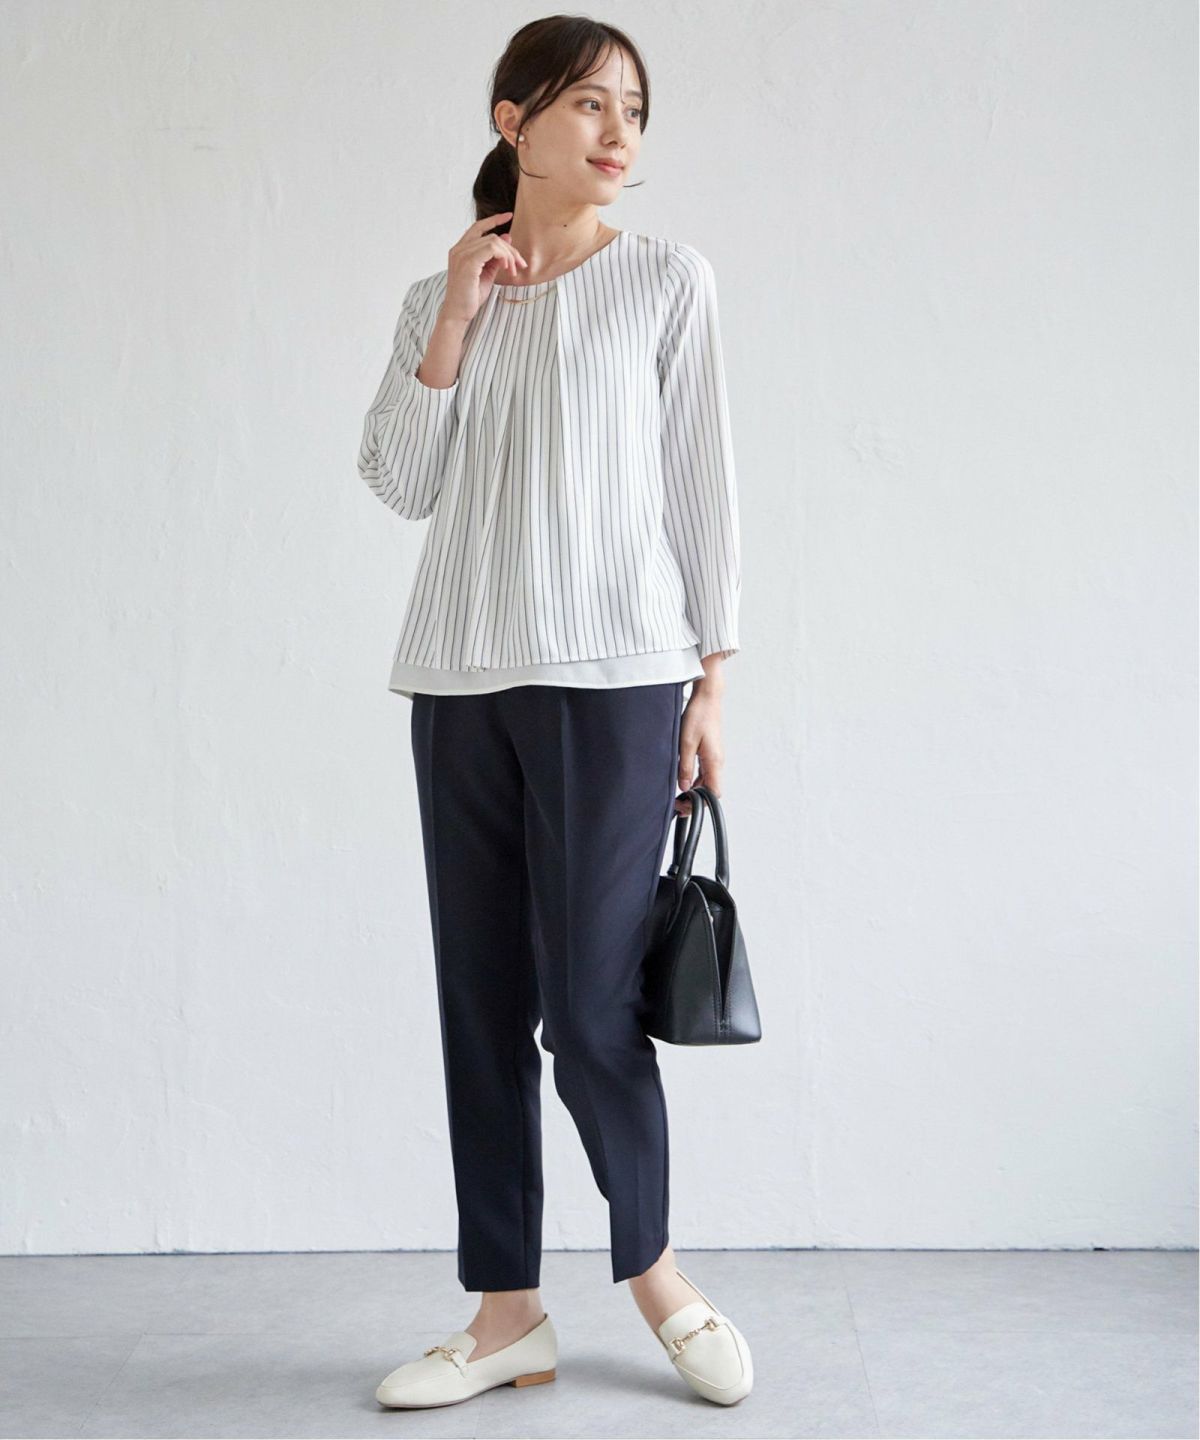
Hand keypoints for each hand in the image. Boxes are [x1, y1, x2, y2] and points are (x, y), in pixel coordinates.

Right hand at [441, 213, 527, 323]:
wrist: (458, 313)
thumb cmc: (470, 296)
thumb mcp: (487, 274)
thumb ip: (495, 257)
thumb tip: (507, 238)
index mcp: (460, 249)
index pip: (478, 227)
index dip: (494, 220)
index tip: (509, 215)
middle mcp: (458, 249)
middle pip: (491, 236)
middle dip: (510, 249)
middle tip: (520, 265)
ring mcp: (461, 254)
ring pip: (493, 241)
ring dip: (509, 255)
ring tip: (513, 270)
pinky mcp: (468, 262)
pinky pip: (491, 248)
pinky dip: (504, 256)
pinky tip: (507, 268)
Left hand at [675, 685, 725, 816]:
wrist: (708, 698)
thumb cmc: (698, 716)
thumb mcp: (686, 743)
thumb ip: (684, 767)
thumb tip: (683, 787)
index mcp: (714, 762)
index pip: (713, 793)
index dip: (701, 803)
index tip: (685, 806)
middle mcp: (717, 762)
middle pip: (710, 790)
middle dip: (695, 800)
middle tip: (677, 804)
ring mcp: (715, 758)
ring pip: (706, 782)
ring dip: (694, 790)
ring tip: (677, 795)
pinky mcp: (710, 753)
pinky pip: (704, 772)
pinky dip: (694, 780)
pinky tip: (683, 780)